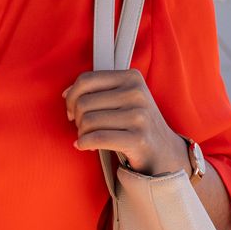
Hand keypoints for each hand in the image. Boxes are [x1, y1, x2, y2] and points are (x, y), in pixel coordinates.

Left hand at [62, 68, 189, 175]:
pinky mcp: (137, 138)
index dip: (72, 96)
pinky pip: (97, 138)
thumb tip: (66, 93)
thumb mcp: (124, 98)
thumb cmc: (136, 124)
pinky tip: (84, 146)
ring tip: (87, 138)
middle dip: (77, 118)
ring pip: (89, 121)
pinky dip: (84, 143)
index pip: (86, 80)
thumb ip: (98, 90)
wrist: (164, 152)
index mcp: (131, 77)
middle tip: (82, 127)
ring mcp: (139, 115)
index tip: (72, 109)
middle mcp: (137, 93)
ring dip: (81, 133)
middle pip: (84, 102)